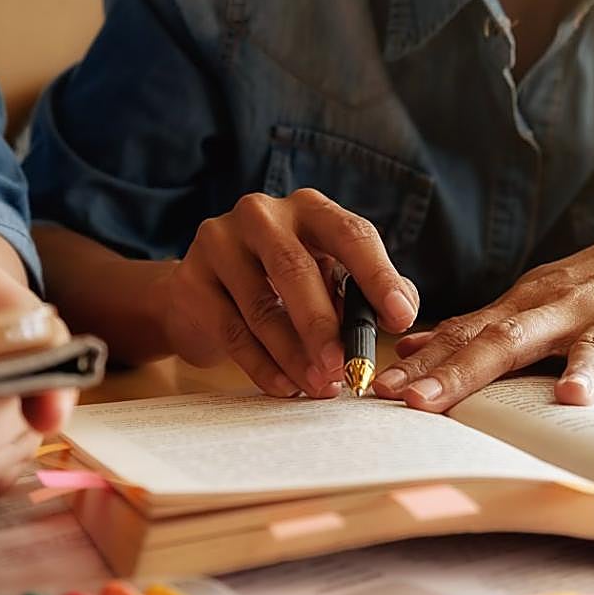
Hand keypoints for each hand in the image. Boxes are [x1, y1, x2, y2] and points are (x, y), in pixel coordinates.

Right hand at [160, 189, 418, 397]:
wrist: (200, 292)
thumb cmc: (280, 284)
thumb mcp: (328, 278)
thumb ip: (366, 292)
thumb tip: (402, 311)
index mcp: (308, 208)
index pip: (350, 234)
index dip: (377, 276)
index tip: (399, 319)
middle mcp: (261, 214)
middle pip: (295, 268)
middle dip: (324, 325)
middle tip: (345, 366)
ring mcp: (219, 242)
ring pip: (261, 306)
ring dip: (294, 354)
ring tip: (319, 385)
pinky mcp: (191, 280)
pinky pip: (231, 330)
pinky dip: (262, 365)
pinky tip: (285, 386)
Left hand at [375, 221, 593, 411]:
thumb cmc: (582, 288)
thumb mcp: (525, 302)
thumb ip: (473, 329)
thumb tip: (407, 348)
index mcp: (522, 306)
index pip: (463, 335)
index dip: (423, 362)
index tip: (383, 389)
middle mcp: (560, 307)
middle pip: (505, 341)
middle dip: (460, 372)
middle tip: (421, 401)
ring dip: (585, 369)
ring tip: (571, 398)